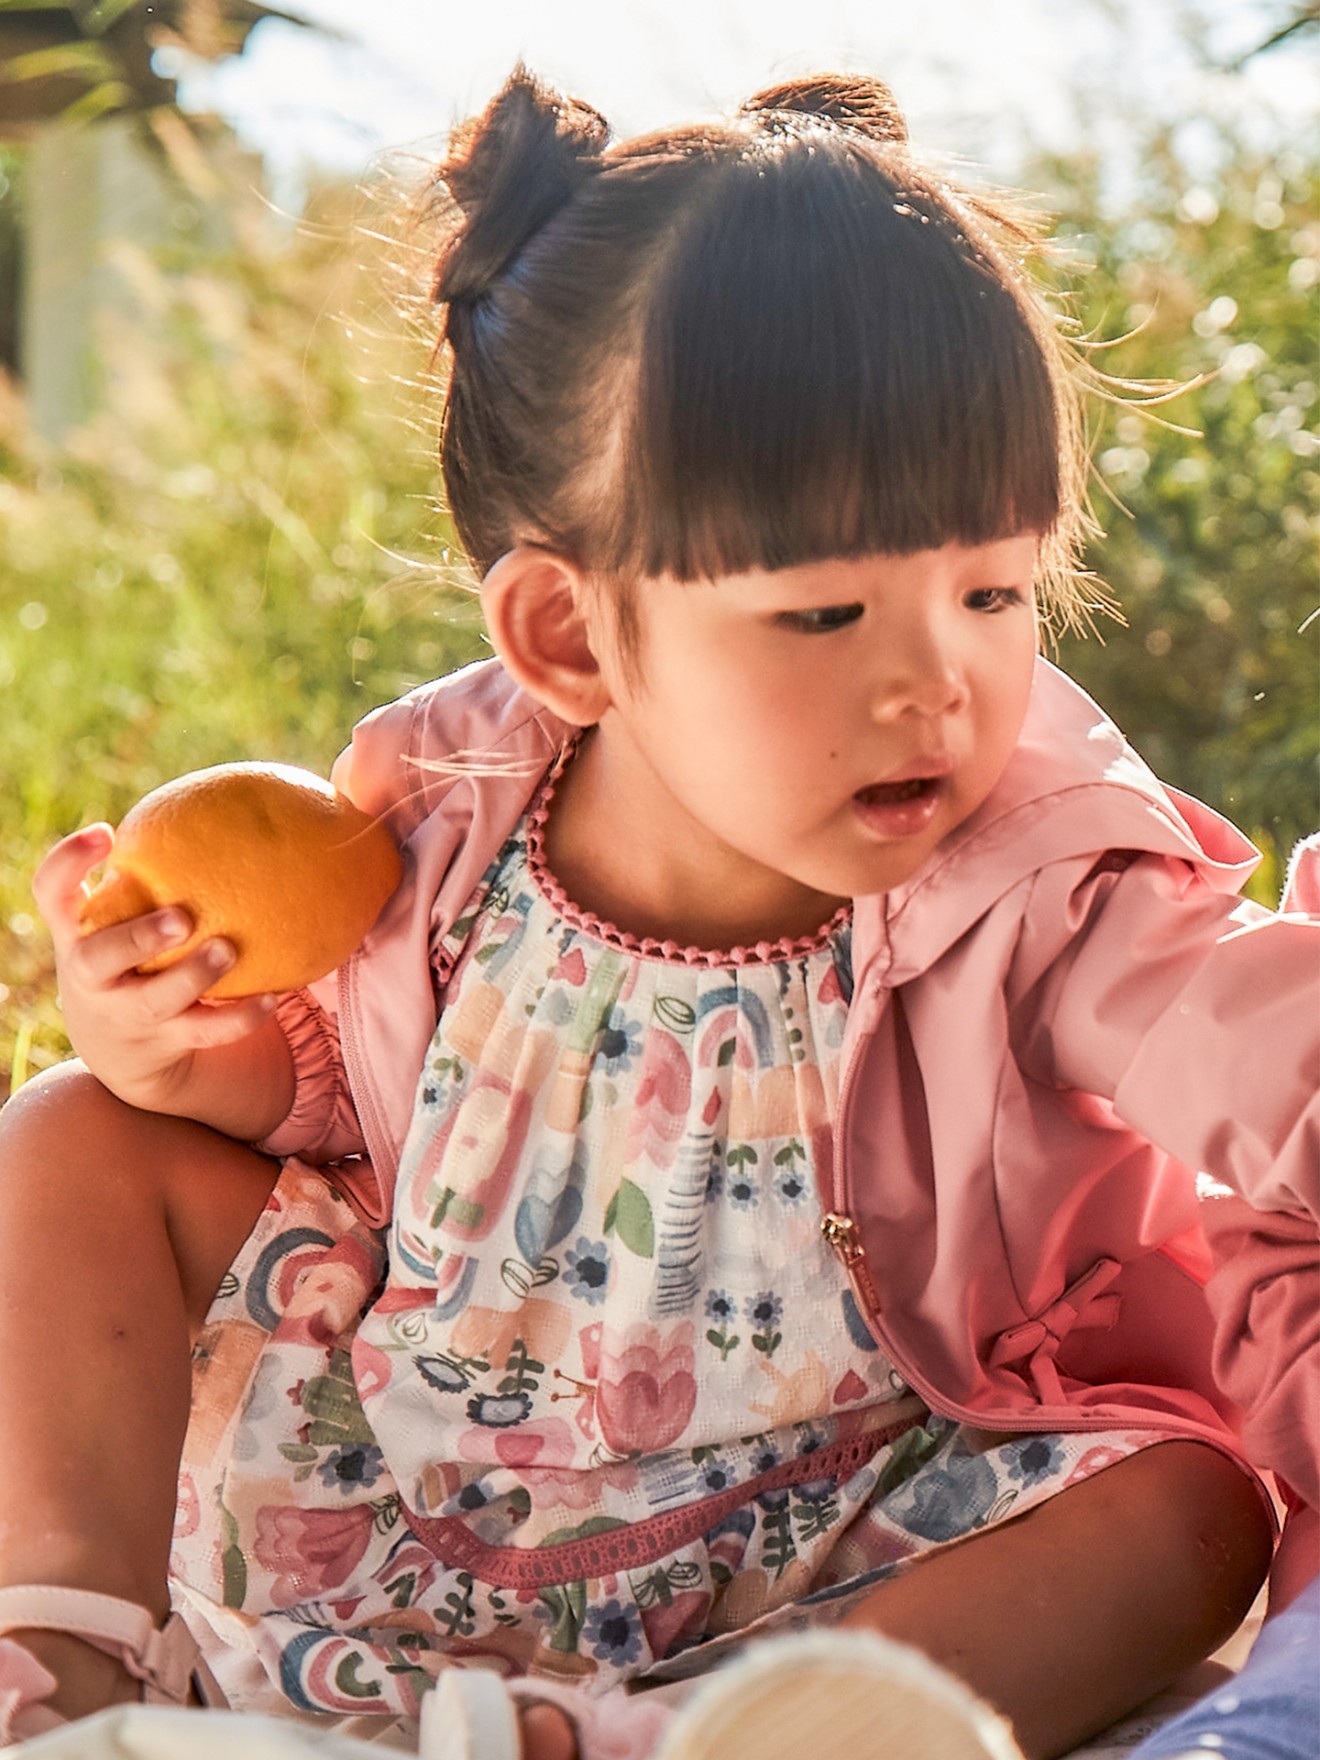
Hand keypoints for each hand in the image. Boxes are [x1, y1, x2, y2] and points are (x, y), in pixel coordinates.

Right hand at [33, 824, 277, 1116]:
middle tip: (182, 916)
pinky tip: (273, 998)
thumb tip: (232, 801)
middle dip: (137, 939)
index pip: (52, 892)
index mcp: (76, 932)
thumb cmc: (128, 953)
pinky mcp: (161, 1042)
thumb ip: (150, 872)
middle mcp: (91, 974)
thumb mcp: (120, 916)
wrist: (118, 1047)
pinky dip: (238, 1018)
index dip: (69, 863)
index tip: (106, 833)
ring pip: (153, 1001)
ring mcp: (123, 1012)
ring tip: (229, 949)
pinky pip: (203, 1032)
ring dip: (193, 976)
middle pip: (98, 958)